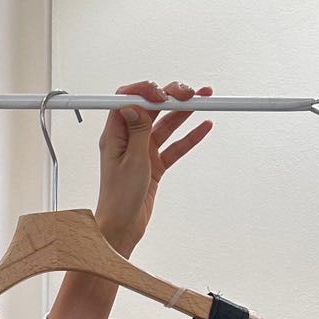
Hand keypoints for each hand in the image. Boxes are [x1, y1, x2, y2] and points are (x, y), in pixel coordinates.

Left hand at [94, 79, 212, 257]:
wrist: (122, 227)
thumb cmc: (119, 199)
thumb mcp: (132, 161)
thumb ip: (137, 130)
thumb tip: (135, 103)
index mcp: (115, 135)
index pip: (128, 100)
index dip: (146, 91)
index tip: (164, 93)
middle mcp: (127, 140)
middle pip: (151, 109)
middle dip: (172, 97)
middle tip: (192, 92)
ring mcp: (142, 151)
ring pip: (165, 125)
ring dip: (184, 112)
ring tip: (204, 100)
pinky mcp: (154, 164)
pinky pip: (174, 146)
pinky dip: (189, 136)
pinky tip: (204, 126)